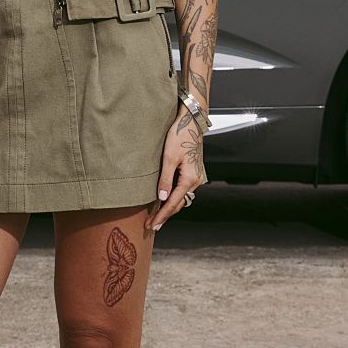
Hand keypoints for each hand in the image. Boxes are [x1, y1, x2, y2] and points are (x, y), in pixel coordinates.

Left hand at [147, 105, 206, 231]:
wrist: (191, 122)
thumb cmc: (180, 135)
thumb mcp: (168, 158)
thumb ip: (165, 179)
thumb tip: (161, 198)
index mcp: (190, 179)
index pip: (173, 203)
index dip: (162, 216)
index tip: (152, 225)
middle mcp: (196, 180)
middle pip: (179, 204)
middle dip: (165, 215)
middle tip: (151, 225)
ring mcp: (196, 177)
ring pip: (182, 198)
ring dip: (170, 208)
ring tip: (156, 216)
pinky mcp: (193, 172)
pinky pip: (183, 191)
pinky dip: (174, 198)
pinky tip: (165, 201)